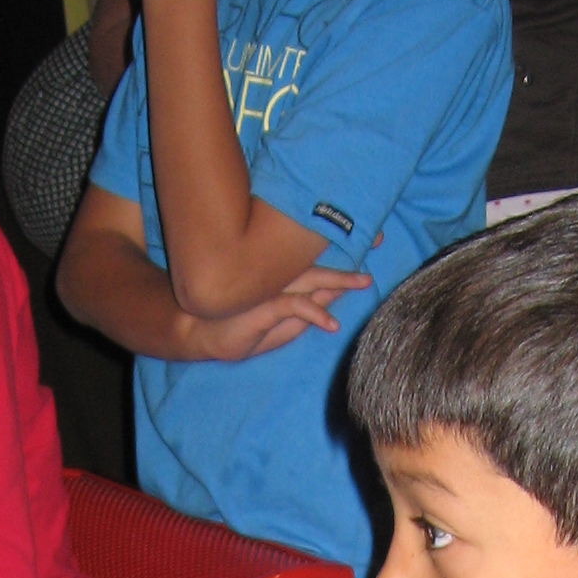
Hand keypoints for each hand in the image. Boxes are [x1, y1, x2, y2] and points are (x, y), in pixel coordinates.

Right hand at [187, 263, 369, 358]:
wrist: (198, 333)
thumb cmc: (238, 329)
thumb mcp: (277, 326)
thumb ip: (303, 313)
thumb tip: (331, 304)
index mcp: (283, 282)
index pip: (317, 268)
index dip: (343, 261)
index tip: (371, 245)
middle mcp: (279, 280)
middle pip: (320, 267)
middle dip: (348, 261)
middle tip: (378, 245)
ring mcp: (270, 290)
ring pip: (311, 279)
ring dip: (339, 282)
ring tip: (364, 282)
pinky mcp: (263, 306)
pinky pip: (293, 306)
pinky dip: (315, 314)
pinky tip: (332, 325)